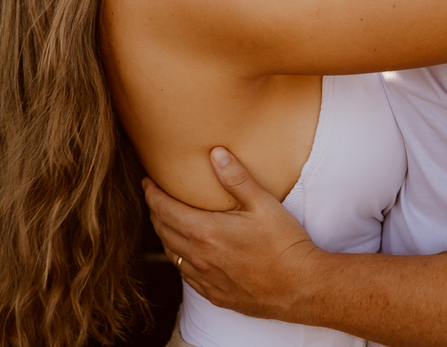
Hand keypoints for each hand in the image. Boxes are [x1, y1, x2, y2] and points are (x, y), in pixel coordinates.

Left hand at [143, 146, 320, 319]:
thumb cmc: (284, 244)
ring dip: (165, 235)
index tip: (148, 181)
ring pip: (171, 254)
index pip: (164, 209)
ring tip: (168, 221)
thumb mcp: (263, 204)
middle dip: (155, 211)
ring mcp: (203, 278)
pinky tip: (189, 252)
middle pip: (162, 231)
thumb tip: (216, 153)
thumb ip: (237, 178)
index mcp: (205, 231)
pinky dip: (180, 257)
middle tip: (155, 197)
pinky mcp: (213, 293)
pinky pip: (185, 274)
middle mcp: (197, 257)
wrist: (298, 286)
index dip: (152, 193)